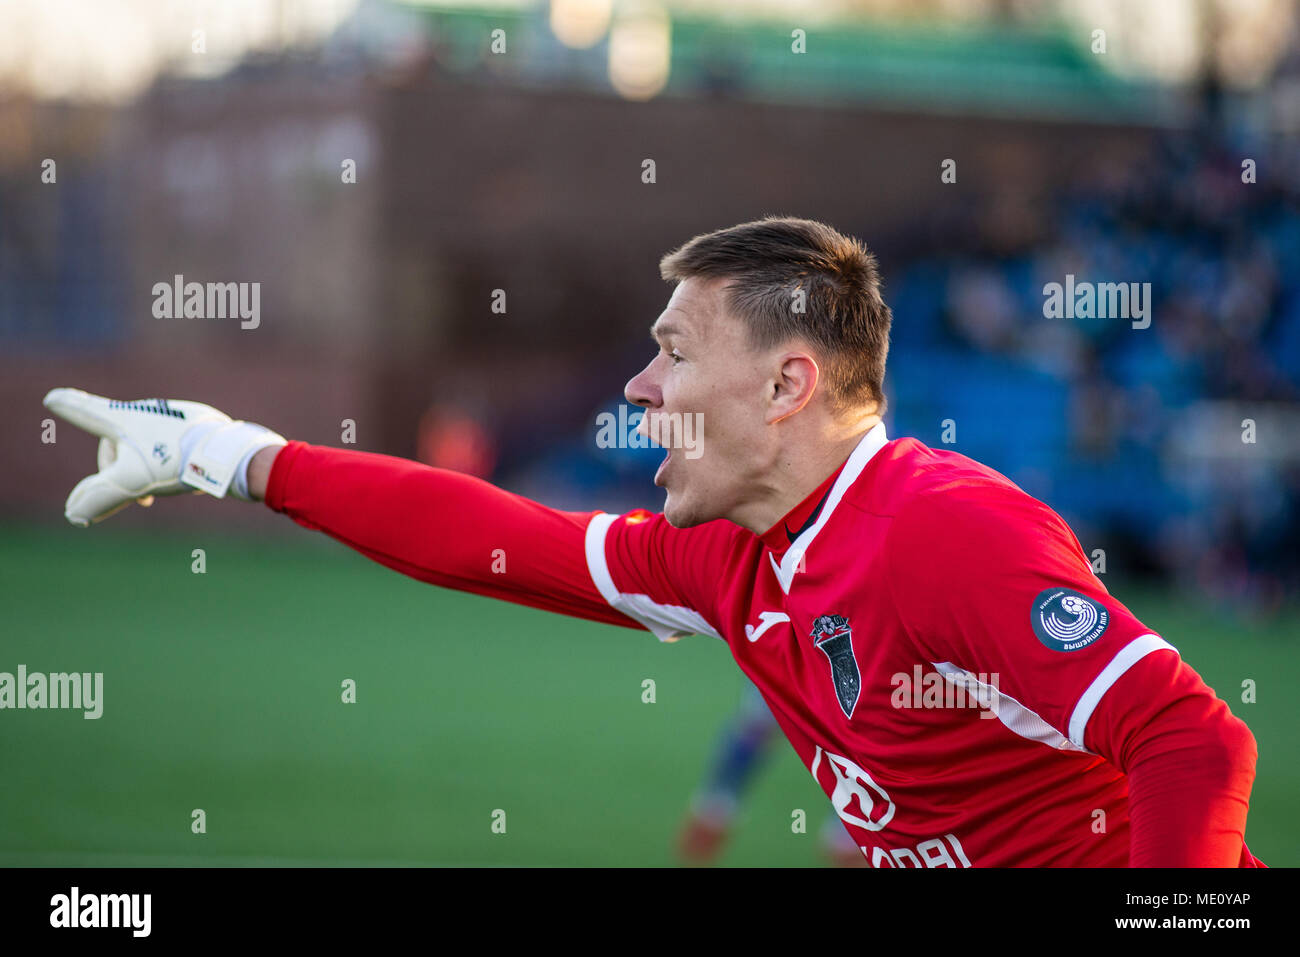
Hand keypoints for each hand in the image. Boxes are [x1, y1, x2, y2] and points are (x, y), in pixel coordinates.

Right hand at [43, 388, 284, 526]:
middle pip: (116, 442)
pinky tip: (182, 478)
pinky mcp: (195, 423)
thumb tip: (73, 514)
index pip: (87, 412)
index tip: (53, 398)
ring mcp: (171, 414)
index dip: (70, 407)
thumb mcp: (130, 482)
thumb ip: (98, 497)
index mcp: (123, 419)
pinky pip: (170, 444)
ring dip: (144, 470)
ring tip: (158, 491)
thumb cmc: (175, 461)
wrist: (228, 453)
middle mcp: (145, 410)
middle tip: (139, 500)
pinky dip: (168, 464)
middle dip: (118, 472)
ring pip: (144, 446)